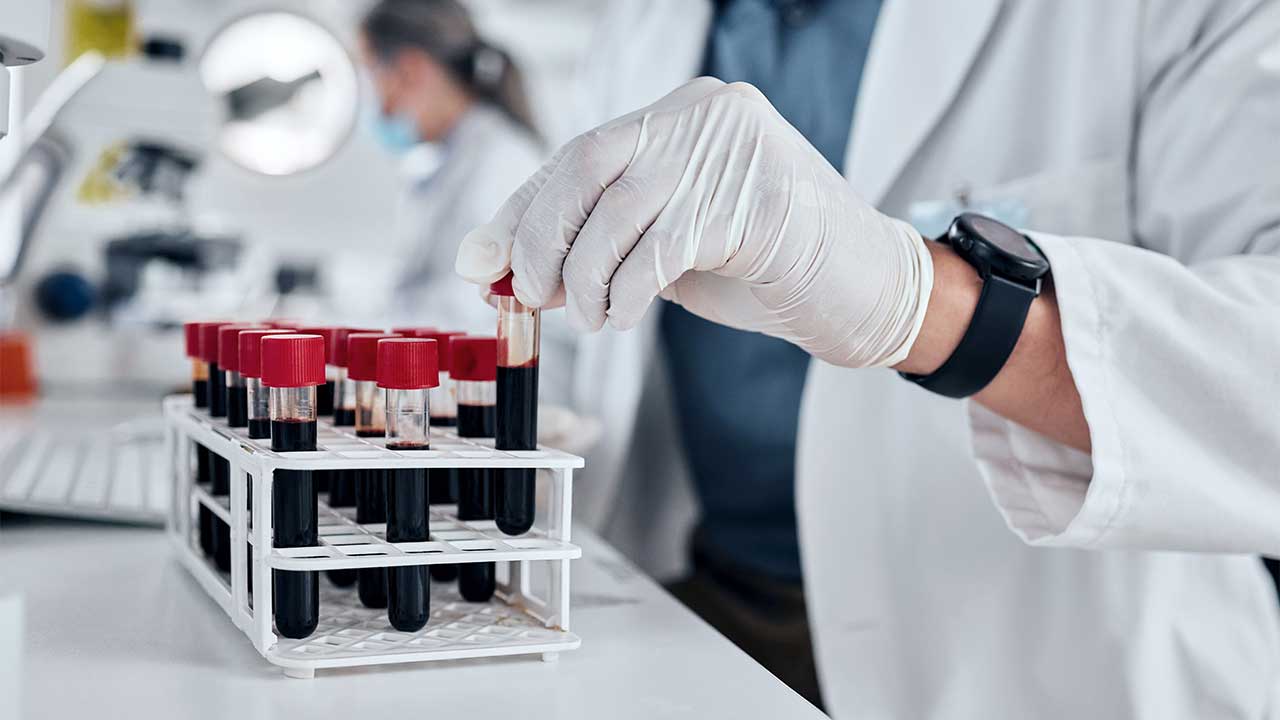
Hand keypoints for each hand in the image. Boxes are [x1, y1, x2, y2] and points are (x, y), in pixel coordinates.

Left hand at [457, 77, 933, 367]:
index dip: (522, 209)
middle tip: (528, 295)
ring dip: (585, 277)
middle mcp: (707, 115)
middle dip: (539, 237)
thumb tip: (507, 267)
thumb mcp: (667, 250)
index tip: (480, 261)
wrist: (868, 293)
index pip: (579, 153)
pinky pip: (663, 246)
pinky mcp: (760, 200)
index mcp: (684, 114)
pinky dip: (628, 291)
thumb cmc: (768, 270)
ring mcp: (736, 150)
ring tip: (591, 319)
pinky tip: (623, 318)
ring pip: (619, 209)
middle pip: (586, 163)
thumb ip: (601, 244)